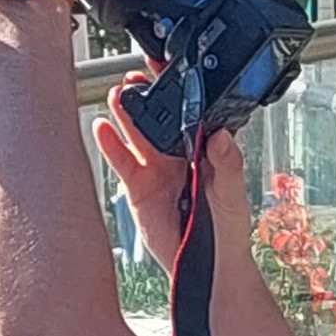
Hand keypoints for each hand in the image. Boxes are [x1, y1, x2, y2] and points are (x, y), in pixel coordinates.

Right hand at [92, 95, 239, 263]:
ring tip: (116, 94)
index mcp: (205, 150)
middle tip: (133, 79)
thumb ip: (228, 165)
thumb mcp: (233, 194)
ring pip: (137, 133)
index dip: (179, 91)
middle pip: (159, 117)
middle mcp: (179, 154)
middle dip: (145, 95)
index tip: (168, 70)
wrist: (207, 265)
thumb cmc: (228, 231)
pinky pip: (122, 161)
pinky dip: (110, 144)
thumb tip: (221, 135)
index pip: (191, 113)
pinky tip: (102, 128)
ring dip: (126, 113)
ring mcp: (156, 168)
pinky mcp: (138, 186)